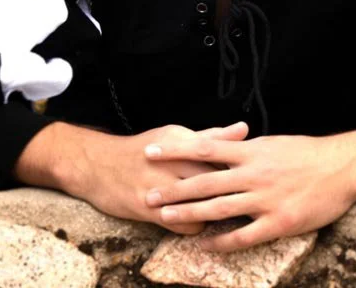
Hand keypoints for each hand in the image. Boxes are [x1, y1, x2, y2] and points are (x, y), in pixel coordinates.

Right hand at [77, 121, 249, 235]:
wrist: (97, 165)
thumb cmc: (142, 149)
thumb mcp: (174, 136)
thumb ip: (211, 136)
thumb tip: (244, 129)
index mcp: (181, 142)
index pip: (220, 155)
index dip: (241, 168)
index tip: (258, 175)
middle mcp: (170, 163)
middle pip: (213, 180)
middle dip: (234, 191)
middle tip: (250, 199)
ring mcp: (158, 187)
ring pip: (200, 204)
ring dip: (216, 212)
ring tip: (230, 214)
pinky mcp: (147, 210)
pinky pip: (182, 225)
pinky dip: (195, 227)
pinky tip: (201, 224)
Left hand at [141, 123, 355, 251]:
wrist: (344, 167)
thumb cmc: (309, 154)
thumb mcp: (274, 144)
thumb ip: (247, 149)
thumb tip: (224, 146)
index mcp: (251, 151)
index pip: (204, 147)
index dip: (175, 150)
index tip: (151, 151)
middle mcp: (254, 173)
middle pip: (204, 181)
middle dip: (173, 189)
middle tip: (147, 195)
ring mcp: (265, 199)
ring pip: (218, 208)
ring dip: (189, 214)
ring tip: (165, 219)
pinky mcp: (279, 222)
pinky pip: (244, 235)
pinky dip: (222, 241)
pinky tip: (206, 245)